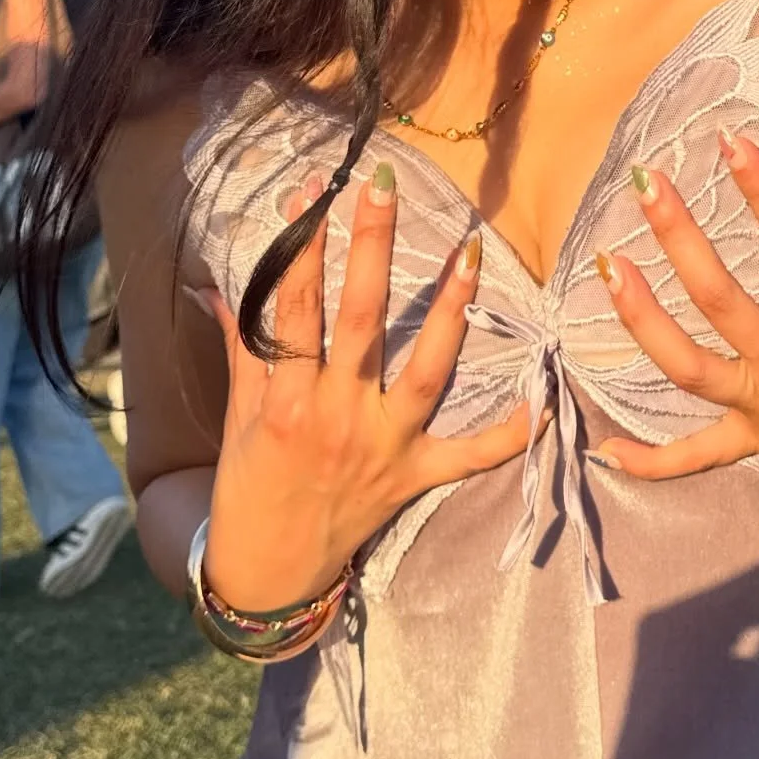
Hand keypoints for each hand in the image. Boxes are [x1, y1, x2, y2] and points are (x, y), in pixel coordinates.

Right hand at [195, 162, 531, 611]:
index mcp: (287, 398)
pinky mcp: (414, 479)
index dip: (302, 248)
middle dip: (370, 250)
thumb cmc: (249, 484)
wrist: (268, 570)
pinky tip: (542, 400)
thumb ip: (240, 344)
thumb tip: (215, 281)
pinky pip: (469, 458)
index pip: (294, 308)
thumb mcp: (239, 413)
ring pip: (425, 372)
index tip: (311, 192)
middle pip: (360, 321)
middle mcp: (338, 416)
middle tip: (383, 188)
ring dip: (449, 312)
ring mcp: (382, 447)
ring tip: (471, 254)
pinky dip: (507, 434)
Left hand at [596, 132, 758, 555]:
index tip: (734, 144)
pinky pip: (693, 458)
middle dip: (679, 234)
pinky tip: (604, 451)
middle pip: (717, 295)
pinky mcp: (752, 445)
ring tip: (605, 268)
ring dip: (640, 317)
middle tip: (646, 183)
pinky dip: (650, 461)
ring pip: (685, 364)